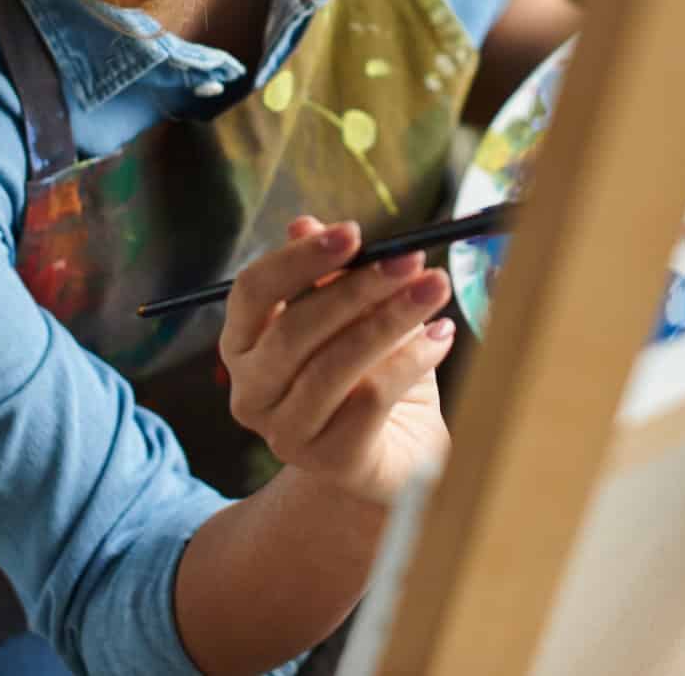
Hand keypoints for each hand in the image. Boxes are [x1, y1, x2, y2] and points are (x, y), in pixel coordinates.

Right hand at [220, 217, 453, 505]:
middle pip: (296, 328)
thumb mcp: (350, 316)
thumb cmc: (366, 373)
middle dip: (359, 287)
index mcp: (243, 343)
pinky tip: (441, 338)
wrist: (393, 455)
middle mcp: (250, 390)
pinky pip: (371, 399)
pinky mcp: (328, 460)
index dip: (300, 258)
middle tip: (413, 258)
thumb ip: (329, 276)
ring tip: (436, 289)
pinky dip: (411, 361)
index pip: (253, 290)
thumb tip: (306, 224)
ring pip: (335, 365)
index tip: (354, 231)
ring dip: (392, 319)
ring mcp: (284, 432)